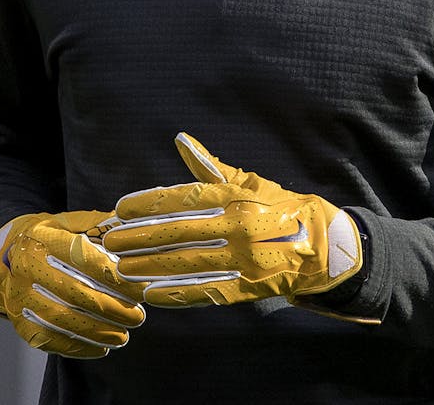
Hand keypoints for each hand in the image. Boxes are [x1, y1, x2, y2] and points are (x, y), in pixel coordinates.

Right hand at [0, 210, 145, 358]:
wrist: (3, 255)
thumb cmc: (49, 237)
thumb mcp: (71, 222)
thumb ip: (101, 226)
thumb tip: (133, 231)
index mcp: (44, 238)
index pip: (85, 260)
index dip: (115, 278)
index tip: (139, 291)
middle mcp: (27, 267)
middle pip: (74, 293)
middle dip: (111, 309)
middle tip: (137, 318)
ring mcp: (18, 295)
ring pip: (61, 319)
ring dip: (96, 332)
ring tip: (123, 336)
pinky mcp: (17, 319)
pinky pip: (47, 338)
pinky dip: (76, 347)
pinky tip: (99, 349)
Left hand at [101, 133, 363, 308]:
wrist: (322, 245)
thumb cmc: (280, 207)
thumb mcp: (248, 183)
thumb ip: (209, 167)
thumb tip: (181, 140)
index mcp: (237, 196)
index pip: (185, 197)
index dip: (150, 203)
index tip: (120, 208)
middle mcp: (240, 225)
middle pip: (181, 231)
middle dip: (141, 237)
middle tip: (111, 241)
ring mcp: (245, 258)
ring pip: (189, 262)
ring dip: (151, 266)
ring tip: (122, 268)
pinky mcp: (249, 286)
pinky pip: (207, 291)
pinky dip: (178, 294)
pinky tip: (152, 294)